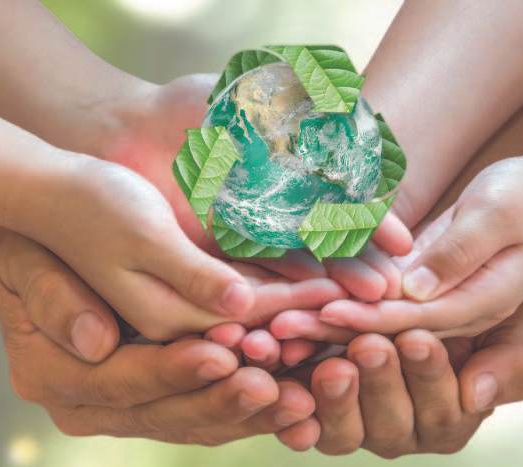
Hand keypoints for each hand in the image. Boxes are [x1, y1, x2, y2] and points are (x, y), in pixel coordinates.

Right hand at [0, 233, 317, 443]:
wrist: (62, 234)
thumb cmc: (56, 237)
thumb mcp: (44, 257)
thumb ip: (74, 295)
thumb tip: (108, 340)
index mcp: (51, 375)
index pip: (119, 381)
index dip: (173, 370)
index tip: (222, 355)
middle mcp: (87, 404)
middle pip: (162, 413)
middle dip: (222, 400)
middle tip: (273, 388)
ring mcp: (125, 406)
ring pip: (192, 420)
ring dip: (248, 411)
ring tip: (298, 399)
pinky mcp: (160, 397)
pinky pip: (207, 410)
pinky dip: (250, 405)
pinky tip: (293, 394)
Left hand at [98, 74, 412, 301]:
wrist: (121, 128)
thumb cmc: (184, 109)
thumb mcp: (251, 105)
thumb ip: (300, 122)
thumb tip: (363, 131)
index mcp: (289, 182)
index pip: (341, 212)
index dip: (372, 228)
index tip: (402, 245)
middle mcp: (272, 221)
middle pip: (324, 251)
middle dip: (357, 270)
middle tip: (389, 289)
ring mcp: (242, 246)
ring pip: (291, 272)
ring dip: (325, 289)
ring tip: (356, 304)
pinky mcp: (208, 265)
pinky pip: (246, 280)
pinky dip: (275, 289)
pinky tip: (305, 296)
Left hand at [276, 301, 522, 455]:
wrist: (418, 293)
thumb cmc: (470, 307)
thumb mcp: (510, 329)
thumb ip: (511, 363)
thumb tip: (479, 395)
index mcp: (452, 417)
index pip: (443, 410)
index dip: (430, 376)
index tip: (417, 338)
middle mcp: (403, 430)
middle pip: (390, 424)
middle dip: (380, 383)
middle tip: (369, 344)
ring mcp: (356, 425)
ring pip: (343, 429)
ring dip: (334, 399)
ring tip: (330, 362)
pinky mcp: (315, 414)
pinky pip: (301, 422)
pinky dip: (291, 406)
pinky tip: (284, 378)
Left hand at [279, 157, 522, 338]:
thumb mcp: (501, 215)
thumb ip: (461, 253)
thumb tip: (416, 291)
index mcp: (478, 304)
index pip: (414, 319)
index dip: (368, 317)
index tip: (325, 311)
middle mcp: (448, 313)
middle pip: (381, 330)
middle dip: (327, 329)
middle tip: (275, 329)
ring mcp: (428, 302)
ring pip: (367, 320)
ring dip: (318, 322)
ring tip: (268, 325)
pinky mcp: (412, 286)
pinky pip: (367, 299)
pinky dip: (330, 301)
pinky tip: (291, 301)